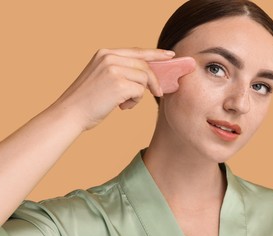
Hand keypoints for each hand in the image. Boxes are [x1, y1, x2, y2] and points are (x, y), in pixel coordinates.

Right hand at [52, 48, 174, 129]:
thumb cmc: (87, 100)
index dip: (156, 53)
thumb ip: (120, 70)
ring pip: (144, 79)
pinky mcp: (118, 84)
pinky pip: (140, 91)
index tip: (170, 55)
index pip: (137, 51)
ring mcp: (113, 69)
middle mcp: (109, 57)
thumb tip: (146, 74)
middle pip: (144, 66)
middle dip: (154, 81)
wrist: (70, 114)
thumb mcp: (101, 76)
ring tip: (125, 103)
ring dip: (139, 94)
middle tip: (158, 93)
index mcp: (104, 53)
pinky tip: (122, 107)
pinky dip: (135, 102)